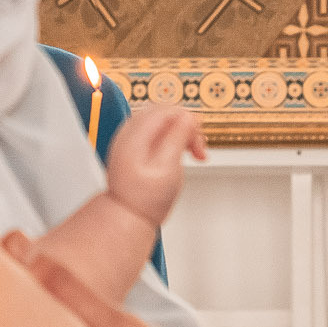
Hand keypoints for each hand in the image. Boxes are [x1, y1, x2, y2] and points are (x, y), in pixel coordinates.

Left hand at [104, 105, 205, 228]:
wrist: (128, 216)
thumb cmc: (145, 200)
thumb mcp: (168, 167)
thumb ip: (178, 138)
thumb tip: (188, 117)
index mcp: (136, 135)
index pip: (167, 109)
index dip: (188, 120)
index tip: (199, 139)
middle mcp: (129, 134)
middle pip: (164, 112)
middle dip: (185, 126)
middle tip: (197, 148)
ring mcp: (128, 141)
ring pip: (160, 121)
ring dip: (179, 132)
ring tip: (191, 152)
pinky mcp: (132, 149)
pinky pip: (154, 132)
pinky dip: (169, 138)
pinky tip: (177, 152)